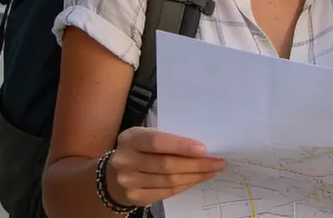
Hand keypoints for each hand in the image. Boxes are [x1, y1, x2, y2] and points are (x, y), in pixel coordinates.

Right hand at [107, 127, 225, 205]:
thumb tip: (200, 145)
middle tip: (217, 162)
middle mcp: (126, 160)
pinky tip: (197, 179)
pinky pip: (167, 193)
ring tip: (211, 171)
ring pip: (169, 181)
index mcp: (131, 138)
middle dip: (196, 164)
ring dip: (195, 176)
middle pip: (166, 165)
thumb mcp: (146, 135)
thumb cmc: (140, 148)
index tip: (203, 149)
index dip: (181, 146)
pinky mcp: (135, 197)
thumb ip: (167, 137)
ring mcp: (129, 181)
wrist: (116, 173)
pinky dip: (185, 186)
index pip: (157, 142)